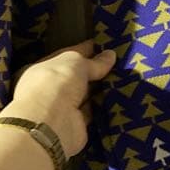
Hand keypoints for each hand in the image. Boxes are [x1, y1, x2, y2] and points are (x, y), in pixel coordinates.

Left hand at [3, 40, 116, 159]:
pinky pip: (94, 111)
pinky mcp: (78, 123)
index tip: (106, 46)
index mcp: (43, 68)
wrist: (51, 123)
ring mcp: (64, 107)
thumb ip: (93, 61)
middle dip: (97, 70)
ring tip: (126, 77)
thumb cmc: (56, 84)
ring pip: (87, 94)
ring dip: (103, 88)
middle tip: (121, 62)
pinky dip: (105, 106)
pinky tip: (121, 96)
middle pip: (78, 76)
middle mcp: (51, 88)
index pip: (68, 56)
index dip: (87, 50)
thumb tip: (110, 55)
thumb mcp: (76, 62)